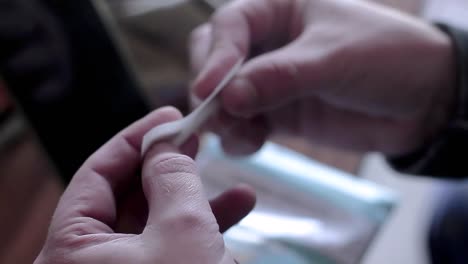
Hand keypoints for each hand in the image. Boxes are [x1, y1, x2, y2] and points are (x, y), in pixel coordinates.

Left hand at [34, 107, 254, 263]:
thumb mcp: (183, 230)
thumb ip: (172, 178)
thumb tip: (166, 146)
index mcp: (70, 251)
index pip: (97, 173)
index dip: (136, 139)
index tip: (169, 118)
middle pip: (126, 197)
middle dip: (170, 169)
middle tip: (198, 141)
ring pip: (154, 225)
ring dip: (197, 202)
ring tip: (236, 185)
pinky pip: (170, 249)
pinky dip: (201, 231)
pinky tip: (237, 213)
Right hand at [190, 0, 455, 155]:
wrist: (422, 102)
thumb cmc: (387, 59)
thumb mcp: (334, 59)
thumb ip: (281, 76)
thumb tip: (229, 97)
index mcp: (280, 10)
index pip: (231, 26)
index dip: (216, 56)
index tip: (209, 90)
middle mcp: (268, 44)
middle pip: (215, 60)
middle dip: (211, 89)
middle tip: (218, 116)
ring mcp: (270, 81)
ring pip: (224, 97)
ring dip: (222, 118)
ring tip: (239, 134)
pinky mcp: (277, 113)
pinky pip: (244, 125)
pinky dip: (240, 137)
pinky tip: (252, 144)